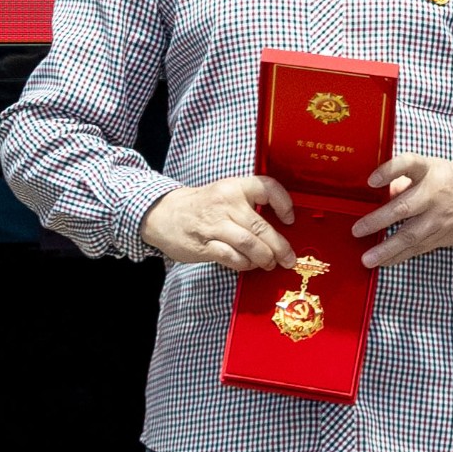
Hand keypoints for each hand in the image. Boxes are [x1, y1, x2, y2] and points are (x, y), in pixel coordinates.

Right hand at [136, 175, 299, 273]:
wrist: (163, 214)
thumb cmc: (200, 206)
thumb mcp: (224, 193)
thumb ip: (248, 205)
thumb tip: (279, 226)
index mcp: (234, 187)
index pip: (266, 187)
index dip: (284, 203)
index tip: (289, 218)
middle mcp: (226, 203)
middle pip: (261, 226)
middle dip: (280, 246)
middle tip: (288, 257)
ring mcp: (214, 225)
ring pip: (249, 244)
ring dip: (265, 257)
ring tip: (270, 263)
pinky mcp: (204, 245)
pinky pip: (232, 257)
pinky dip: (245, 264)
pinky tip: (249, 264)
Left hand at [355, 153, 452, 267]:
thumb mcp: (434, 170)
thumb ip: (406, 182)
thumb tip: (381, 195)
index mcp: (431, 171)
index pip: (408, 164)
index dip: (389, 171)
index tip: (371, 180)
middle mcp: (435, 194)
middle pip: (403, 208)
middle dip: (378, 221)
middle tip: (358, 230)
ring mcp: (439, 218)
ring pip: (410, 236)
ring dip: (386, 249)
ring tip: (367, 259)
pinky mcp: (443, 235)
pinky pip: (418, 248)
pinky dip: (399, 256)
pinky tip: (384, 262)